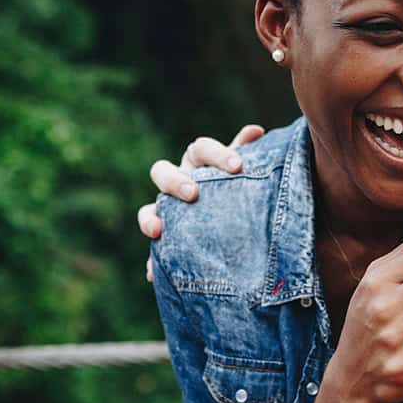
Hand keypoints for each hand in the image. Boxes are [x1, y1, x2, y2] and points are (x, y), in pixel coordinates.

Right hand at [139, 124, 263, 280]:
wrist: (236, 224)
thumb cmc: (240, 189)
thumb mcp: (246, 174)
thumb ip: (250, 152)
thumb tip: (256, 129)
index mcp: (198, 162)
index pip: (200, 149)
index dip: (216, 154)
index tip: (238, 166)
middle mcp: (177, 181)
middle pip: (162, 171)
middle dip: (175, 181)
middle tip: (193, 194)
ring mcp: (167, 209)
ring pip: (146, 208)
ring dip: (149, 218)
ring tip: (158, 230)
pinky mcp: (165, 238)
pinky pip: (153, 250)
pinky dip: (152, 261)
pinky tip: (153, 273)